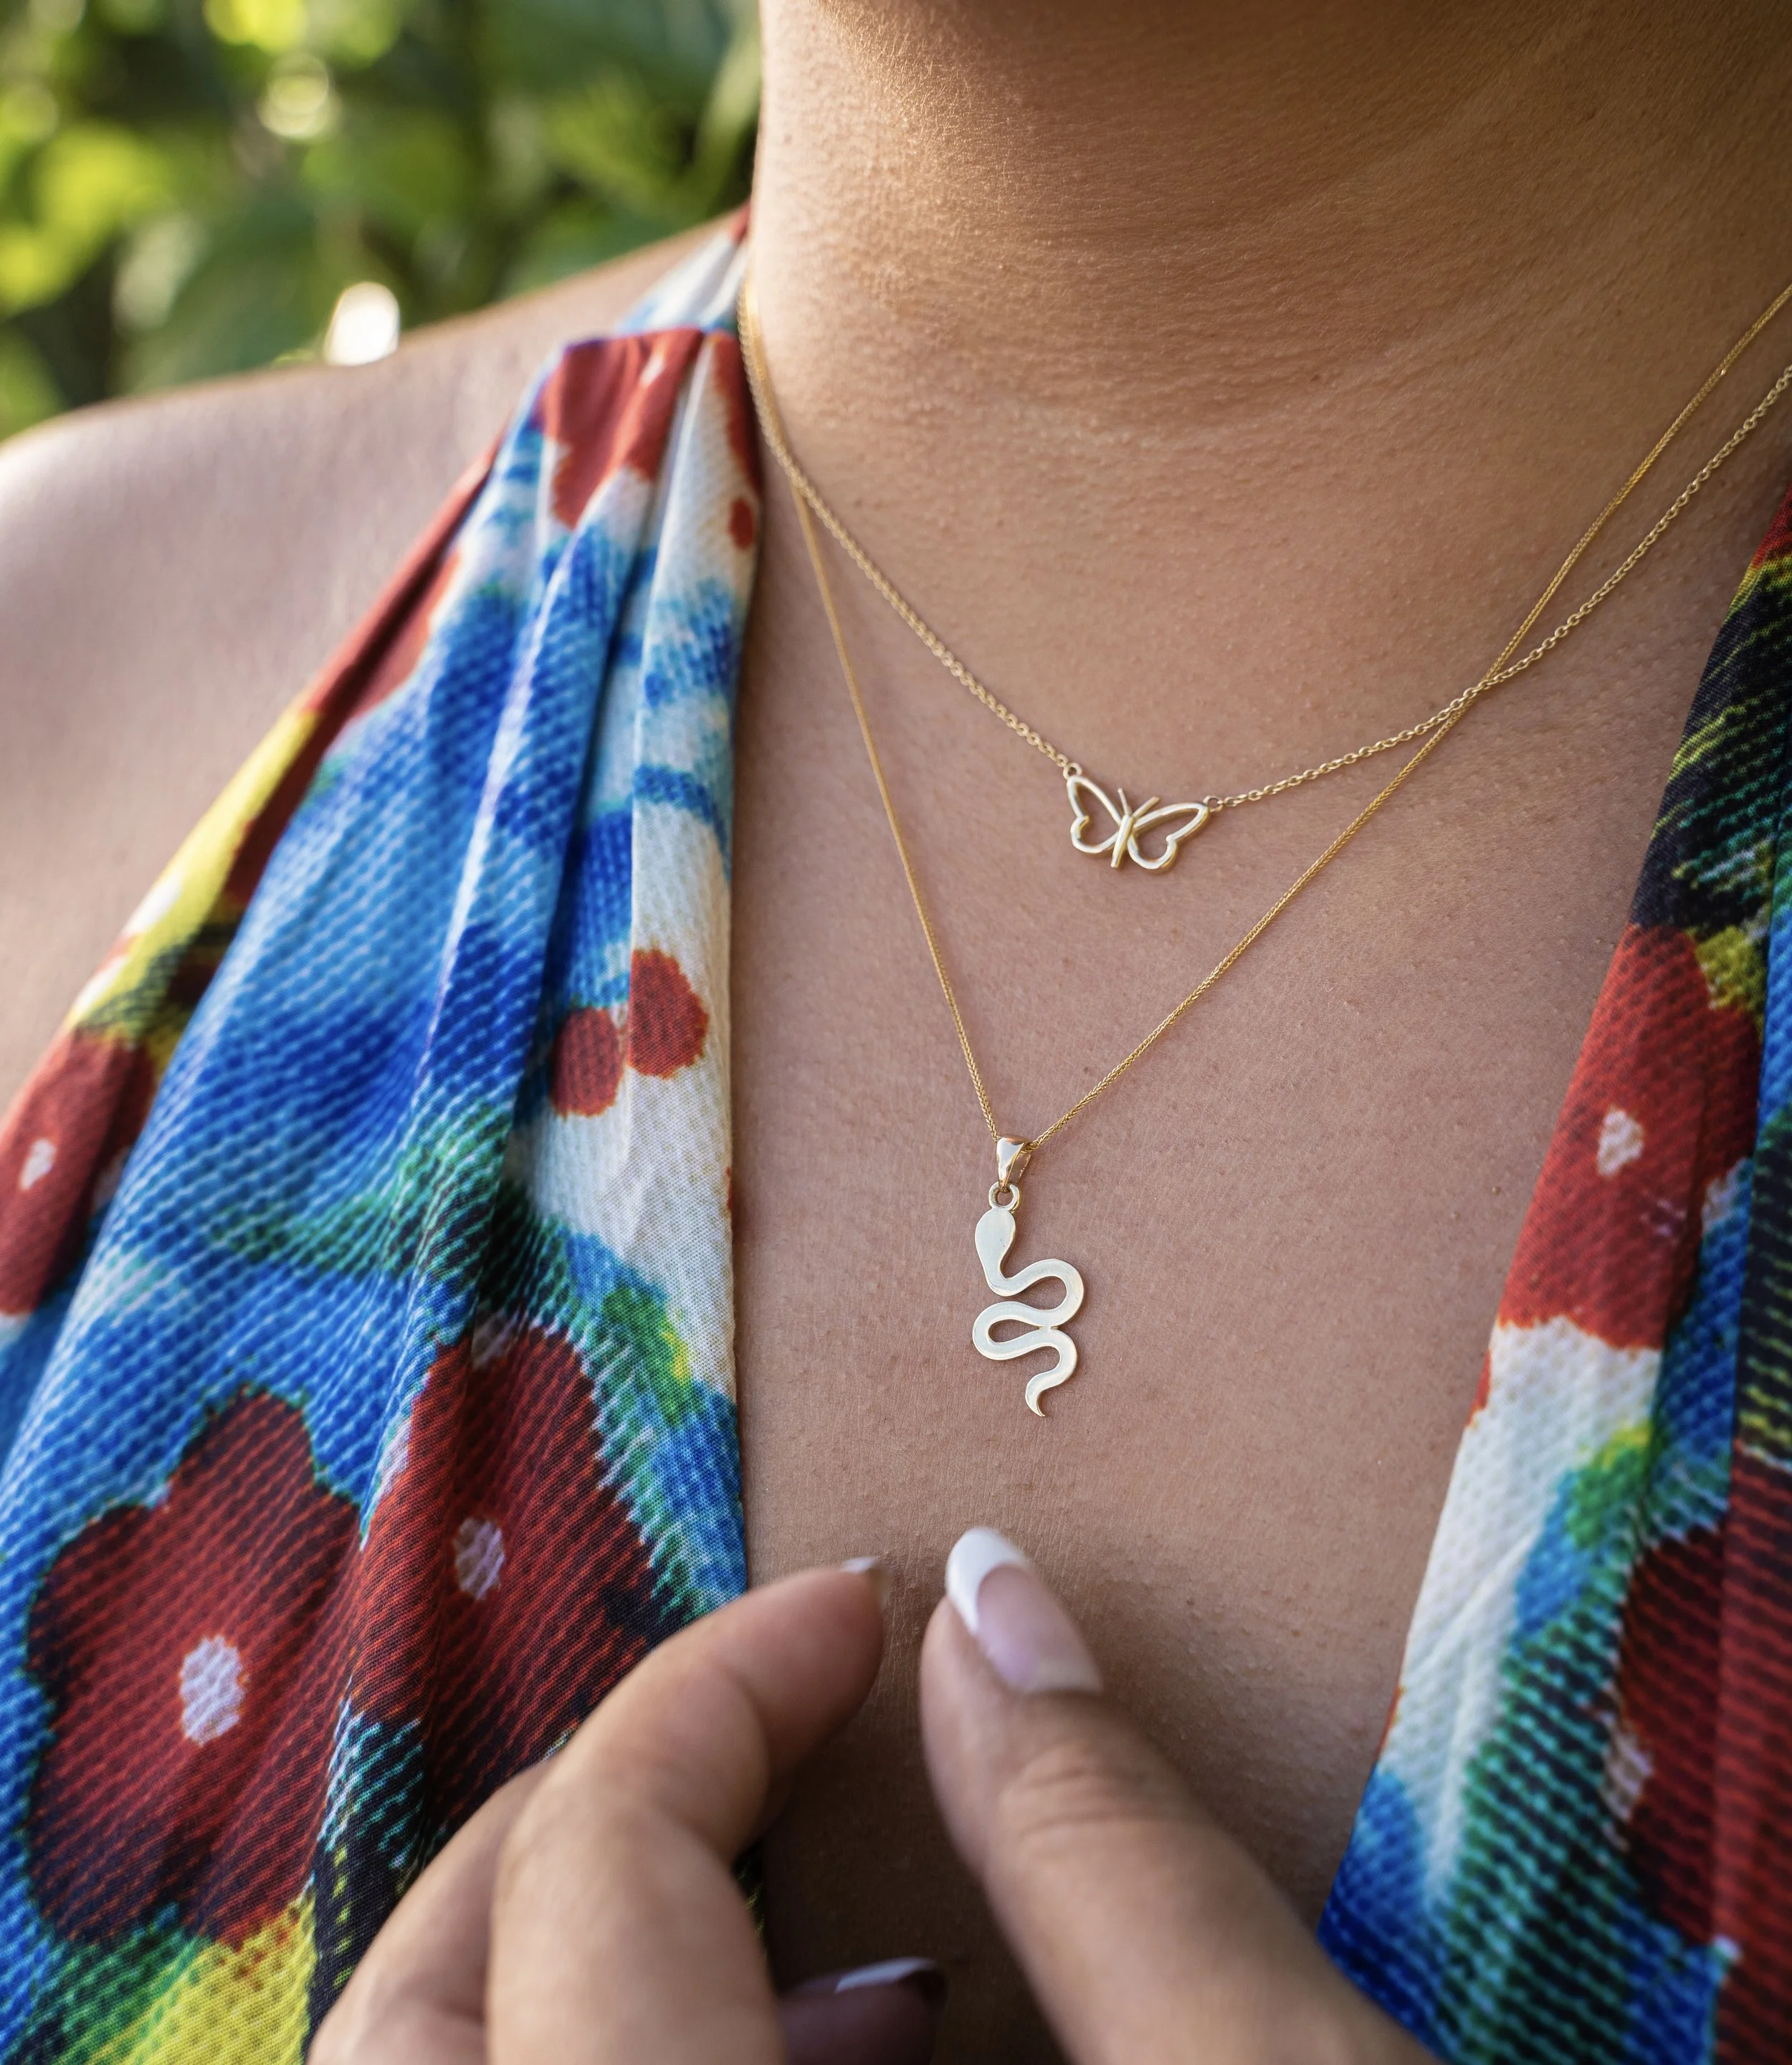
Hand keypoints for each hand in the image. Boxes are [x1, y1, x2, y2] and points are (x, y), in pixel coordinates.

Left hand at [317, 1535, 1432, 2063]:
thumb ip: (1114, 1854)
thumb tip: (1002, 1599)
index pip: (601, 1883)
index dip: (722, 1692)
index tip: (863, 1598)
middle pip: (416, 2020)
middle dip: (583, 1811)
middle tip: (764, 1713)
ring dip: (600, 1966)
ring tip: (855, 1947)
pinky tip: (867, 2064)